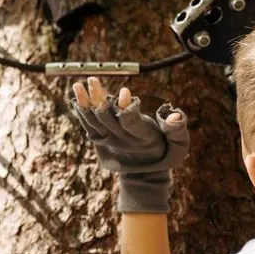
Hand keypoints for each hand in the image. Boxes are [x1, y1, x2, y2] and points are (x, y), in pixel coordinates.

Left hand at [71, 77, 189, 212]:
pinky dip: (81, 111)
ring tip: (77, 85)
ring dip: (84, 102)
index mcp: (143, 137)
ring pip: (93, 121)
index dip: (126, 108)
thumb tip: (174, 114)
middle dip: (98, 98)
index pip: (131, 123)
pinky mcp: (99, 140)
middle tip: (92, 79)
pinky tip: (76, 97)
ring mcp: (108, 141)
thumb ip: (177, 129)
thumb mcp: (178, 144)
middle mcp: (122, 140)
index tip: (124, 91)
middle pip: (106, 119)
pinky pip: (87, 125)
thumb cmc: (165, 151)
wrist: (144, 174)